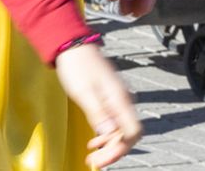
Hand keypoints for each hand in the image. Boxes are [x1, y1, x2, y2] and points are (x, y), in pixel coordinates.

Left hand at [55, 44, 141, 167]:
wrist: (72, 45)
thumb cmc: (76, 65)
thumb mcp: (84, 91)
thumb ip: (98, 112)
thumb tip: (110, 133)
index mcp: (120, 99)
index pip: (132, 132)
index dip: (119, 149)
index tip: (101, 158)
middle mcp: (123, 101)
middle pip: (128, 135)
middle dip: (113, 151)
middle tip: (94, 161)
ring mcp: (118, 99)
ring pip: (121, 130)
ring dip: (109, 145)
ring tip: (93, 155)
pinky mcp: (110, 98)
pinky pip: (114, 122)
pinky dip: (106, 135)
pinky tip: (94, 140)